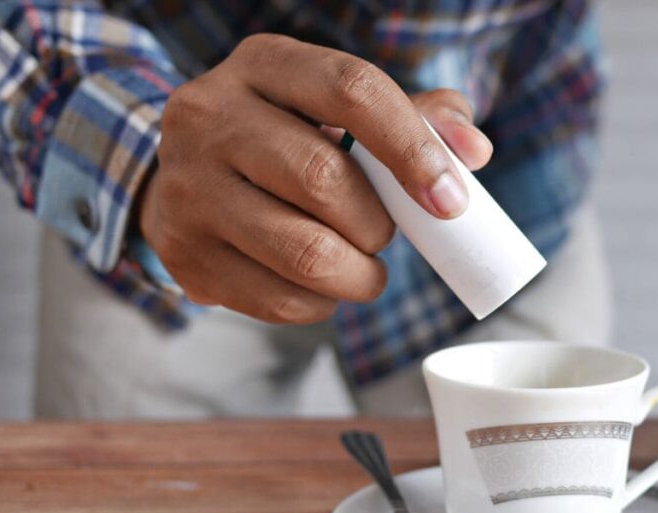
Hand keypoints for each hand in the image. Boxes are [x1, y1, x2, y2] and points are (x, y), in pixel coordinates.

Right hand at [138, 34, 492, 322]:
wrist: (188, 179)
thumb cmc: (291, 140)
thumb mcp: (343, 108)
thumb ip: (418, 118)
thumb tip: (473, 151)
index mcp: (265, 64)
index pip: (352, 90)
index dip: (412, 148)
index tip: (452, 200)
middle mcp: (209, 116)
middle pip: (323, 178)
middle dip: (376, 223)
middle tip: (385, 233)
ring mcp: (188, 187)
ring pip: (303, 251)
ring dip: (358, 274)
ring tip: (362, 267)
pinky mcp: (184, 253)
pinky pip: (278, 298)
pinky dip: (321, 304)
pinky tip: (320, 285)